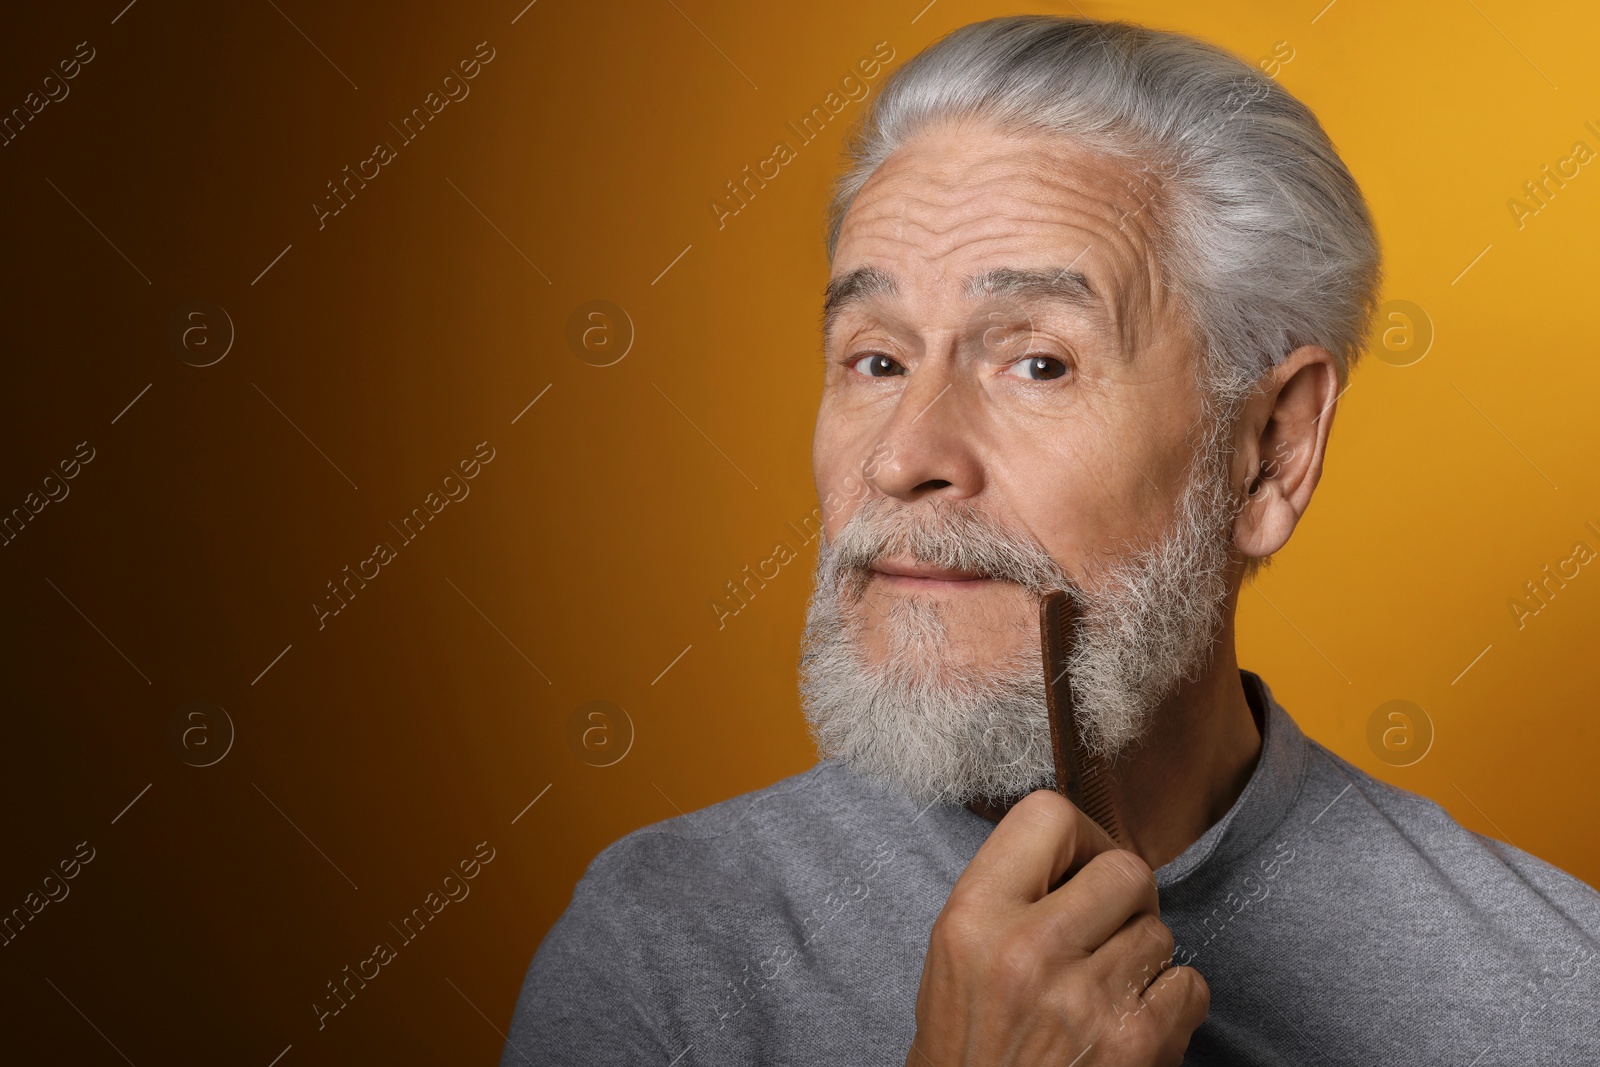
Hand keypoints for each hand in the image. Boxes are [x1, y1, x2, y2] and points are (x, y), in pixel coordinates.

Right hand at [904, 790, 1207, 1065]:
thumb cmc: (967, 1047)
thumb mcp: (954, 954)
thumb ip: (1009, 894)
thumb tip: (1080, 852)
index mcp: (973, 916)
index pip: (1048, 815)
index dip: (1080, 837)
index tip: (1081, 868)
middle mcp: (1026, 949)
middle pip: (1125, 868)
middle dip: (1125, 899)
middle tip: (1106, 928)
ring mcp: (1083, 998)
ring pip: (1160, 931)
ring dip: (1143, 957)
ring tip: (1105, 989)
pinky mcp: (1133, 1045)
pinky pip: (1189, 985)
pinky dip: (1172, 1004)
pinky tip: (1131, 1022)